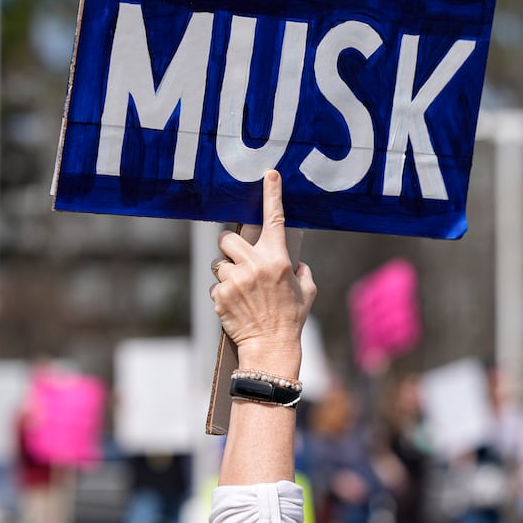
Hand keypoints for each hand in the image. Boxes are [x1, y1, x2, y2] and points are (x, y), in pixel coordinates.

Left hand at [211, 171, 316, 361]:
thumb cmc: (291, 319)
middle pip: (228, 237)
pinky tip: (235, 305)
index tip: (269, 175)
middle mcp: (254, 265)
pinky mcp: (219, 295)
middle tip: (240, 260)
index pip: (275, 219)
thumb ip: (301, 272)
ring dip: (226, 271)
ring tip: (240, 289)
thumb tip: (295, 264)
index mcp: (278, 259)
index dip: (272, 195)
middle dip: (231, 247)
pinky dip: (223, 293)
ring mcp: (234, 280)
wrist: (270, 347)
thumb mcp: (306, 291)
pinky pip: (215, 285)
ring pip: (218, 261)